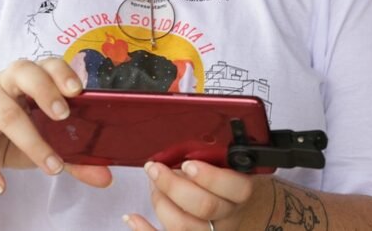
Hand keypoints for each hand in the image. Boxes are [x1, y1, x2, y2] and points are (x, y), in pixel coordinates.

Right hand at [0, 57, 112, 195]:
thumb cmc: (16, 133)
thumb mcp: (46, 140)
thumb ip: (75, 157)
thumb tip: (105, 177)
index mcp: (32, 78)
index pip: (48, 64)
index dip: (62, 73)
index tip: (78, 91)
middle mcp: (6, 82)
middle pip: (23, 72)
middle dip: (45, 91)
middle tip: (64, 115)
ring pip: (5, 113)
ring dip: (32, 142)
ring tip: (52, 167)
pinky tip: (0, 187)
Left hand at [122, 160, 255, 230]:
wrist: (228, 208)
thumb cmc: (221, 181)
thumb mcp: (224, 165)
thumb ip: (209, 157)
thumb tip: (175, 148)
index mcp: (239, 192)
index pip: (236, 188)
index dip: (210, 177)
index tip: (188, 163)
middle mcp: (227, 216)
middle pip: (205, 207)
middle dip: (174, 185)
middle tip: (156, 169)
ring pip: (183, 226)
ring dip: (160, 202)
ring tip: (153, 185)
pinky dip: (144, 230)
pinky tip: (132, 217)